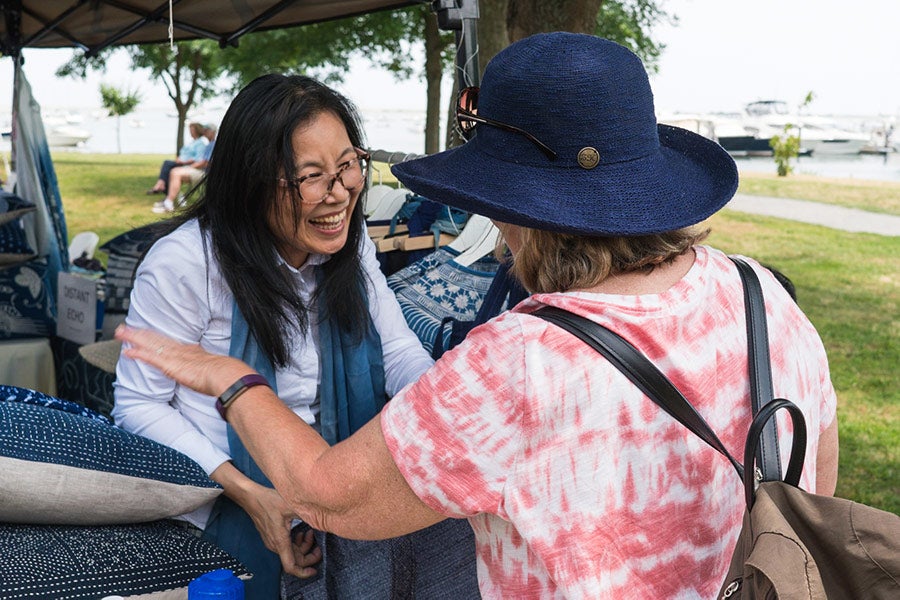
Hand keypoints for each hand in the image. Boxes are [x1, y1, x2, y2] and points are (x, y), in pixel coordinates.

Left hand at [115, 324, 254, 398]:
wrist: (225, 375)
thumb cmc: (224, 375)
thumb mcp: (214, 369)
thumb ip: (208, 370)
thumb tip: (213, 374)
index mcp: (190, 351)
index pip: (168, 342)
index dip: (156, 337)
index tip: (147, 334)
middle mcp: (180, 351)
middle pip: (156, 339)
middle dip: (140, 333)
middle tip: (126, 328)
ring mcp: (174, 357)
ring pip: (150, 344)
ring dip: (134, 338)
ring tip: (120, 333)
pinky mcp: (170, 365)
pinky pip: (150, 358)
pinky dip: (138, 354)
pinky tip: (127, 351)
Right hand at [246, 485, 320, 577]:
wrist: (251, 498)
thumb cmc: (269, 501)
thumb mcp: (292, 506)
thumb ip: (307, 514)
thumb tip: (321, 520)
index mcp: (280, 541)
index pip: (291, 566)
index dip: (303, 573)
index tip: (314, 570)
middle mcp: (275, 545)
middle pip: (295, 560)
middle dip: (309, 556)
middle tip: (318, 546)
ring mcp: (273, 542)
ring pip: (291, 553)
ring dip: (303, 546)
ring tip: (310, 533)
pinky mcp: (272, 537)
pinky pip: (287, 546)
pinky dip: (296, 542)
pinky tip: (300, 532)